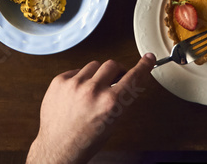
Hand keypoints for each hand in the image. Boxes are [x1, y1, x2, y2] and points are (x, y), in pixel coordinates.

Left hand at [27, 54, 154, 163]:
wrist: (58, 148)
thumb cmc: (85, 140)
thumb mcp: (113, 122)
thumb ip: (122, 99)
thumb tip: (131, 80)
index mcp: (110, 103)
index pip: (133, 77)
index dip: (144, 66)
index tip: (148, 59)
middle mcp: (92, 91)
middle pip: (112, 64)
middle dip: (115, 73)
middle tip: (113, 82)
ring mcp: (74, 84)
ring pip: (94, 65)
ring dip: (97, 75)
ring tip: (91, 92)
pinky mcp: (59, 81)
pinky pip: (76, 70)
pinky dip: (80, 79)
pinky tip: (77, 93)